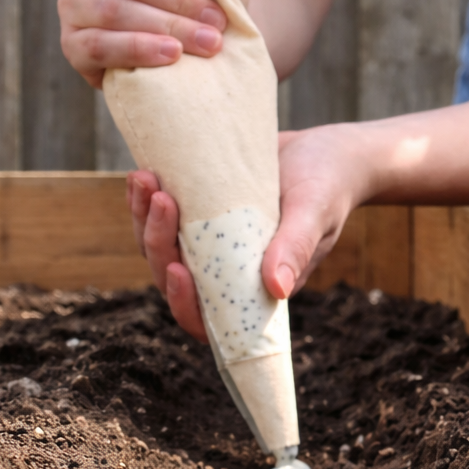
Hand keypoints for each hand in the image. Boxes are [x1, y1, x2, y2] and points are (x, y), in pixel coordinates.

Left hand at [126, 123, 371, 341]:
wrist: (323, 151)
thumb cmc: (327, 188)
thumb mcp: (314, 214)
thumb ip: (296, 249)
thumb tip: (278, 288)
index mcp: (253, 288)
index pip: (207, 317)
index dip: (184, 304)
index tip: (178, 269)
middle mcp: (224, 271)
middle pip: (172, 277)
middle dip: (158, 243)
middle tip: (161, 199)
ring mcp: (208, 243)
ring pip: (159, 247)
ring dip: (144, 219)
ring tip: (145, 178)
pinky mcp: (198, 214)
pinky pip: (160, 218)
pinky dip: (145, 200)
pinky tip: (141, 174)